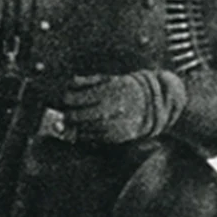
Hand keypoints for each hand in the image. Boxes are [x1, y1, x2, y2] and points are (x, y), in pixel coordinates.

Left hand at [61, 71, 185, 143]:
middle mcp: (110, 109)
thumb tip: (71, 82)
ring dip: (76, 125)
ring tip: (75, 120)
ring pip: (84, 128)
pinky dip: (86, 133)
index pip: (77, 99)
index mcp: (108, 92)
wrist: (152, 105)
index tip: (65, 98)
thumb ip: (88, 80)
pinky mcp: (115, 137)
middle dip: (69, 115)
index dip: (67, 98)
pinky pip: (93, 137)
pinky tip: (86, 127)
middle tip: (66, 113)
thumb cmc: (126, 88)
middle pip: (78, 116)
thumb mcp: (109, 79)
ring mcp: (113, 125)